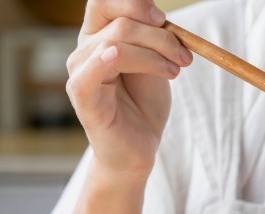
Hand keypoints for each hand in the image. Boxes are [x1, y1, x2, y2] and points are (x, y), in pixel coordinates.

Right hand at [66, 0, 192, 178]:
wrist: (138, 149)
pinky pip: (91, 70)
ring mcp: (80, 71)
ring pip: (116, 42)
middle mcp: (85, 49)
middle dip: (158, 34)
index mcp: (100, 36)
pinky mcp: (82, 95)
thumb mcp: (155, 65)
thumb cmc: (144, 106)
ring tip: (176, 72)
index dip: (135, 3)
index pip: (105, 2)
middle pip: (119, 20)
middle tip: (184, 56)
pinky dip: (109, 58)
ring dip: (155, 53)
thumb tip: (161, 15)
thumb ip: (154, 39)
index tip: (164, 19)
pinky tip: (119, 58)